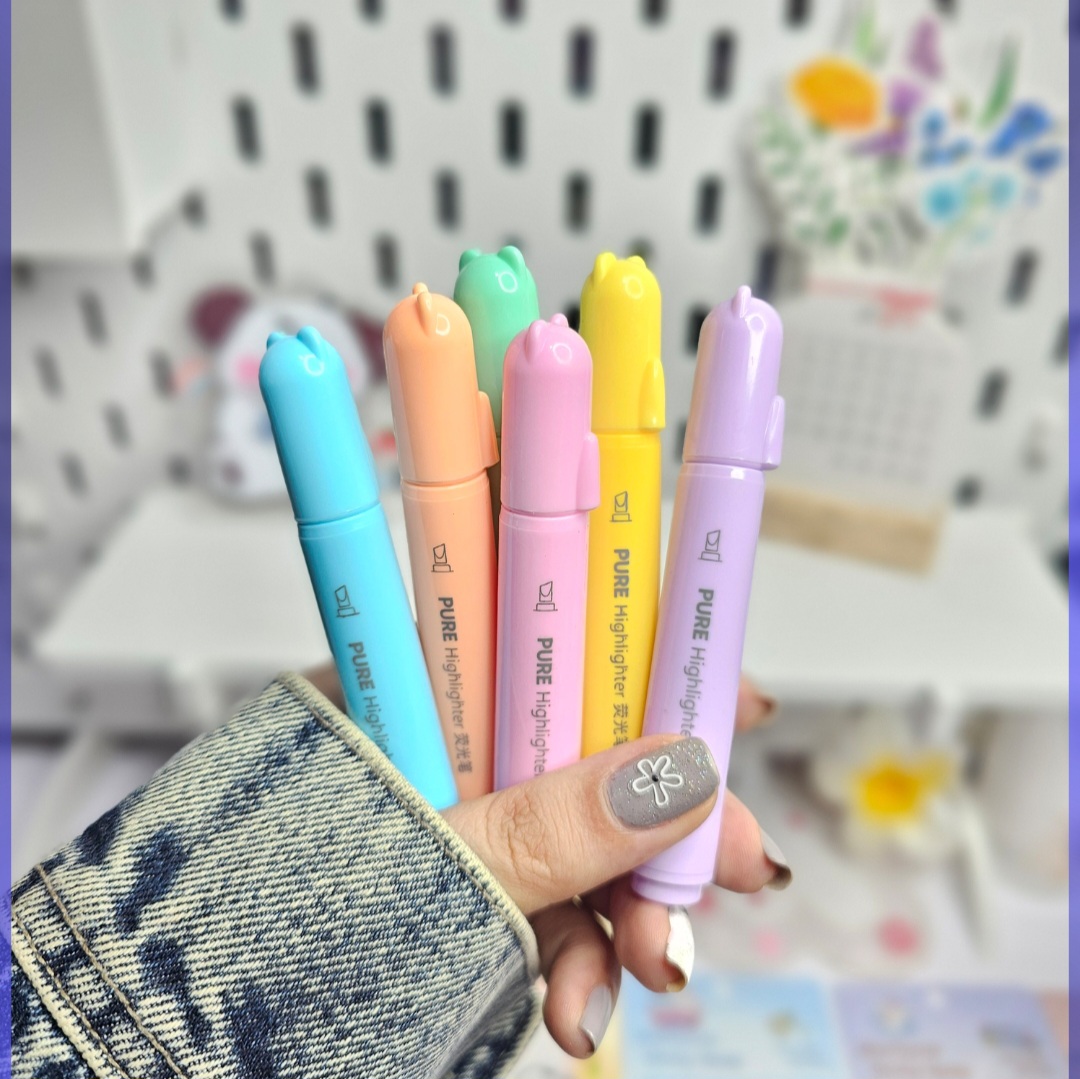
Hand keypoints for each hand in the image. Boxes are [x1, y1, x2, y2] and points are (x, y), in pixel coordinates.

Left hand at [303, 660, 786, 1056]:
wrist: (188, 1025)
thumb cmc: (261, 917)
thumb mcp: (424, 863)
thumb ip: (550, 825)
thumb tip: (684, 775)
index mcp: (426, 688)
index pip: (559, 644)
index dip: (657, 670)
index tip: (739, 706)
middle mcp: (451, 742)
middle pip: (592, 753)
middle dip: (671, 821)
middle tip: (744, 872)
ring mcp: (463, 817)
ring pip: (581, 841)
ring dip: (629, 912)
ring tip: (650, 974)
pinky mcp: (468, 890)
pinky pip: (546, 908)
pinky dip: (576, 959)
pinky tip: (581, 1009)